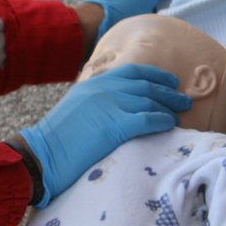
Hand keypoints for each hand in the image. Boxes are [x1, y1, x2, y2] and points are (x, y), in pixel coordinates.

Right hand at [18, 64, 189, 206]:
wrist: (41, 154)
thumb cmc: (57, 140)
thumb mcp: (77, 109)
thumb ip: (98, 103)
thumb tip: (119, 109)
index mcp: (95, 83)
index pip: (132, 71)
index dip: (156, 75)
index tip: (170, 82)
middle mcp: (104, 89)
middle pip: (146, 85)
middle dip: (168, 92)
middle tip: (184, 100)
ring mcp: (110, 106)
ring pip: (150, 101)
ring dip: (169, 107)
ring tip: (181, 114)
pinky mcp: (115, 126)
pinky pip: (148, 119)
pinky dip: (162, 120)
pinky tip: (170, 125)